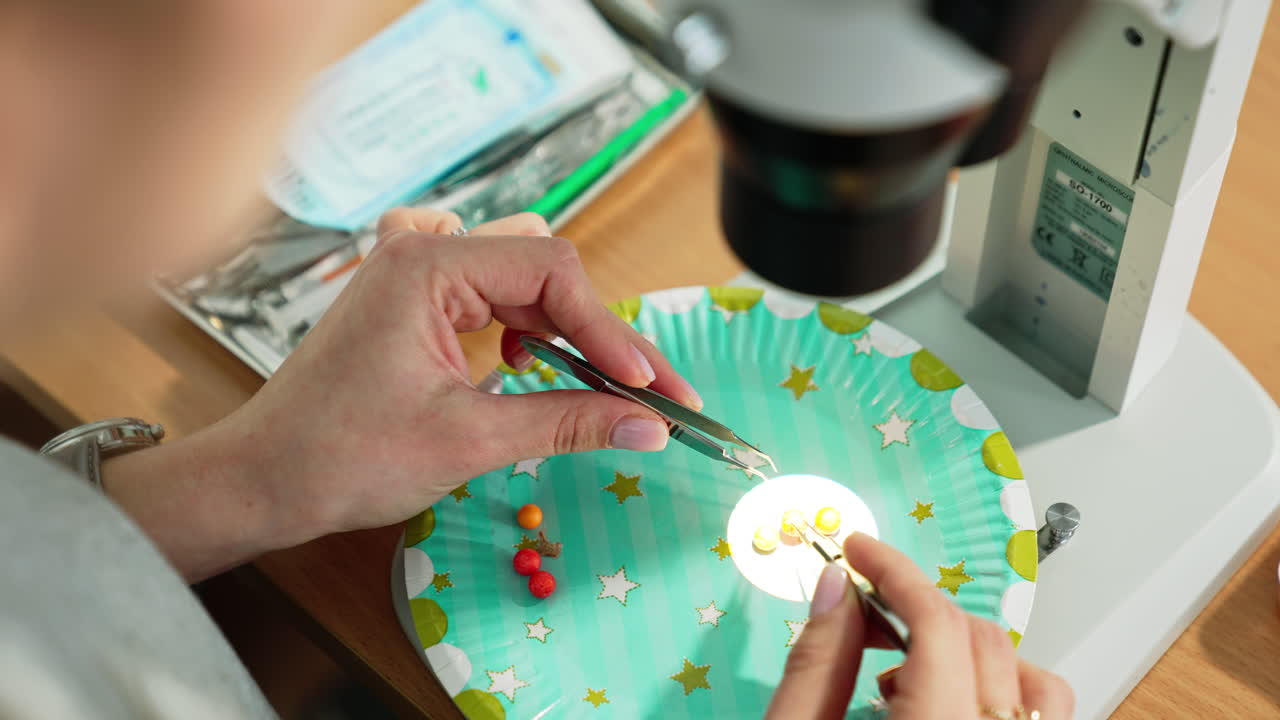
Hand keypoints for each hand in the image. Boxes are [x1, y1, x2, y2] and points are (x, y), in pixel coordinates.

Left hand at [104, 208, 700, 579]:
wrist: (264, 480)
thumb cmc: (343, 456)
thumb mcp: (469, 440)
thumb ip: (567, 423)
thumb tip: (648, 426)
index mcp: (427, 265)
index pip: (551, 270)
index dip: (609, 328)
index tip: (649, 387)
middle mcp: (421, 252)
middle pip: (544, 271)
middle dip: (598, 332)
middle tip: (647, 392)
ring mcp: (414, 273)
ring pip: (523, 281)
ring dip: (565, 327)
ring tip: (600, 382)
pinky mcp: (413, 301)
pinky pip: (491, 293)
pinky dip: (525, 325)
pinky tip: (531, 361)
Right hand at [767, 533, 1072, 718]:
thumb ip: (817, 663)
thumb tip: (836, 587)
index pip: (938, 624)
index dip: (895, 572)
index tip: (860, 550)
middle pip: (985, 641)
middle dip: (921, 608)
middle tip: (863, 610)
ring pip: (1036, 682)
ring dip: (975, 652)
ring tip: (912, 668)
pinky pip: (1042, 715)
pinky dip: (1003, 691)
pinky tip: (945, 702)